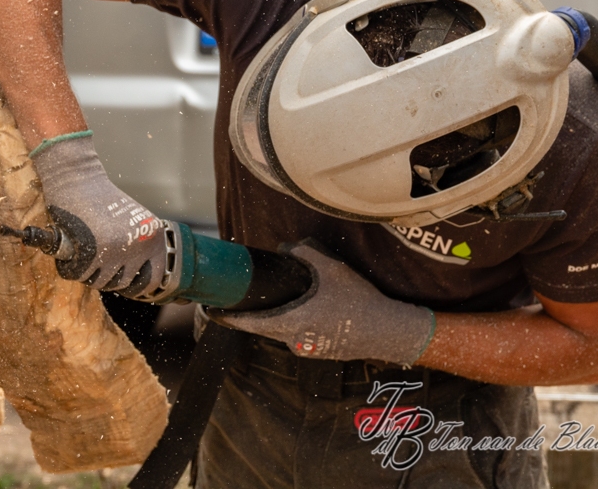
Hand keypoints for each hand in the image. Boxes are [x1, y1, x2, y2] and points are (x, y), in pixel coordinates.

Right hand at [31, 133, 165, 295]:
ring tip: (80, 254)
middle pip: (121, 282)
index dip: (138, 285)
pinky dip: (69, 268)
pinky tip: (69, 255)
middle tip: (93, 262)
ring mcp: (116, 251)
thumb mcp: (131, 221)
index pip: (154, 278)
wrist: (78, 177)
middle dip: (105, 277)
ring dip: (86, 273)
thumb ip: (136, 245)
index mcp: (152, 238)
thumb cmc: (100, 197)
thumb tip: (134, 276)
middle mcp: (138, 247)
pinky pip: (78, 274)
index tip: (125, 282)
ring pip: (98, 281)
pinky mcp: (91, 252)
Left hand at [209, 241, 434, 365]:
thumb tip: (285, 246)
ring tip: (274, 300)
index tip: (209, 310)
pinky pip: (295, 336)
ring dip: (272, 318)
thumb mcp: (330, 269)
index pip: (247, 322)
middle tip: (238, 299)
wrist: (388, 331)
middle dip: (247, 314)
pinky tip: (302, 310)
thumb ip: (303, 253)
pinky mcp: (318, 351)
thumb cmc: (358, 301)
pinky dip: (291, 323)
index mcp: (290, 321)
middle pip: (260, 327)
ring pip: (278, 332)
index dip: (225, 316)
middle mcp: (293, 340)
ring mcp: (306, 348)